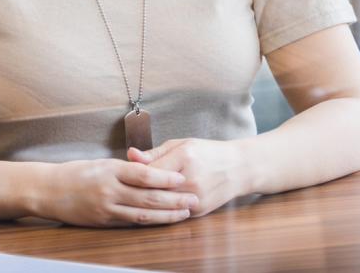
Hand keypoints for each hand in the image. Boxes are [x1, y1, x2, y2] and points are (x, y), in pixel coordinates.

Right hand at [33, 158, 197, 226]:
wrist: (47, 190)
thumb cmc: (77, 172)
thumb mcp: (102, 163)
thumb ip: (127, 167)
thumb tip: (154, 168)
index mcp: (110, 170)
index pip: (143, 174)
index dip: (165, 177)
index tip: (183, 178)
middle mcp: (109, 190)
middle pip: (148, 197)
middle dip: (174, 199)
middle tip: (194, 199)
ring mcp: (106, 208)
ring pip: (142, 214)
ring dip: (166, 215)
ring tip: (184, 213)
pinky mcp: (103, 222)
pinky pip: (130, 223)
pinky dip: (149, 223)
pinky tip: (162, 222)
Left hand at [129, 139, 246, 216]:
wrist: (239, 168)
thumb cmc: (208, 152)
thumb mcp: (182, 144)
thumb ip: (155, 153)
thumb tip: (130, 155)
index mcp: (185, 157)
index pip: (148, 172)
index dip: (132, 175)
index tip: (120, 175)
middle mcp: (190, 179)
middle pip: (152, 191)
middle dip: (135, 192)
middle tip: (120, 190)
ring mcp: (195, 198)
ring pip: (161, 206)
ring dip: (145, 204)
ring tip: (131, 200)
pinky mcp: (198, 211)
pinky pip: (172, 214)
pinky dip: (160, 211)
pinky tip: (149, 207)